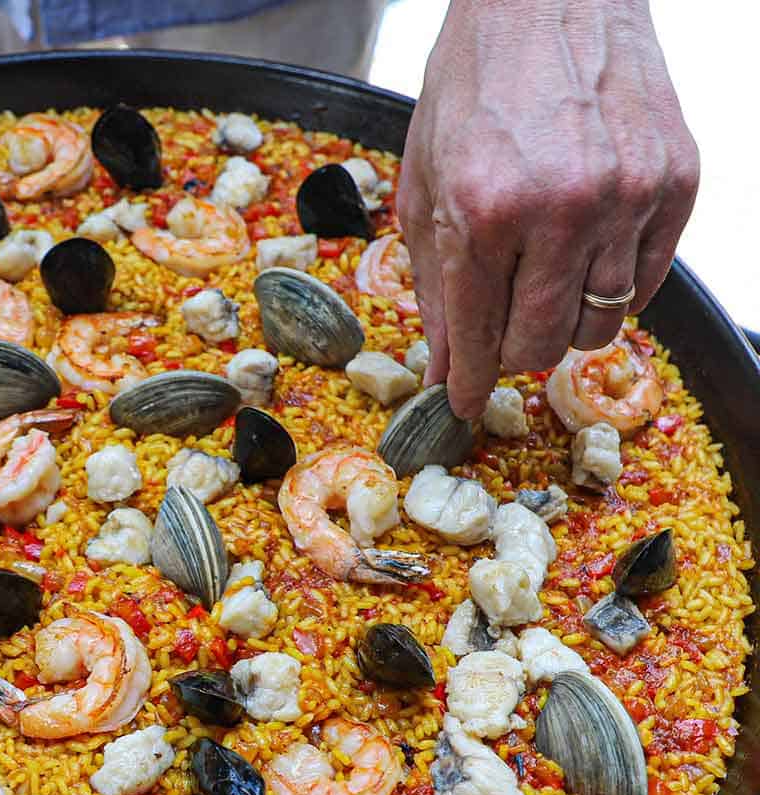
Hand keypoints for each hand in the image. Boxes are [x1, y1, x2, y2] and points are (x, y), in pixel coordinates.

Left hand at [398, 0, 698, 417]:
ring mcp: (627, 195)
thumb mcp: (426, 186)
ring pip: (598, 327)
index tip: (463, 402)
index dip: (467, 382)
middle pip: (541, 346)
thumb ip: (434, 284)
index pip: (477, 336)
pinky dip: (611, 290)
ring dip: (563, 325)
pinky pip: (645, 284)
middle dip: (511, 355)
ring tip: (542, 287)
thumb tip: (442, 369)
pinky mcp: (676, 181)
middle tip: (500, 335)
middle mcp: (559, 209)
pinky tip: (584, 257)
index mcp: (483, 210)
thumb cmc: (475, 85)